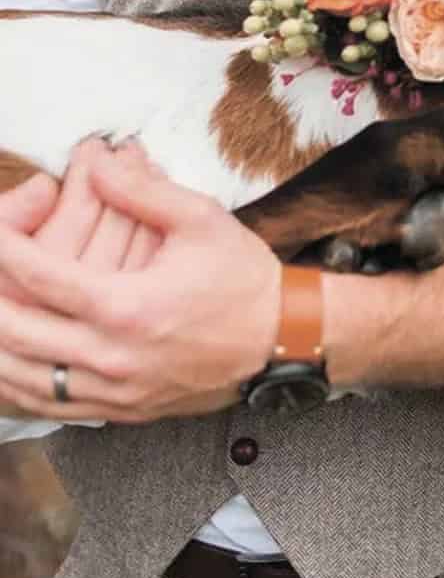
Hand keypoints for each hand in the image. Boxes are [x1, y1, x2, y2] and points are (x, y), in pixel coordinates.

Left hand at [0, 146, 280, 422]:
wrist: (282, 337)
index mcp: (127, 307)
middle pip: (12, 333)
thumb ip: (141, 190)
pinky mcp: (119, 413)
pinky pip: (46, 408)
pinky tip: (7, 362)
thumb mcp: (200, 219)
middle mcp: (111, 357)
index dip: (3, 247)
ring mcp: (113, 393)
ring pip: (20, 380)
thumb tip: (94, 164)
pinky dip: (14, 386)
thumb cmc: (242, 277)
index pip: (38, 276)